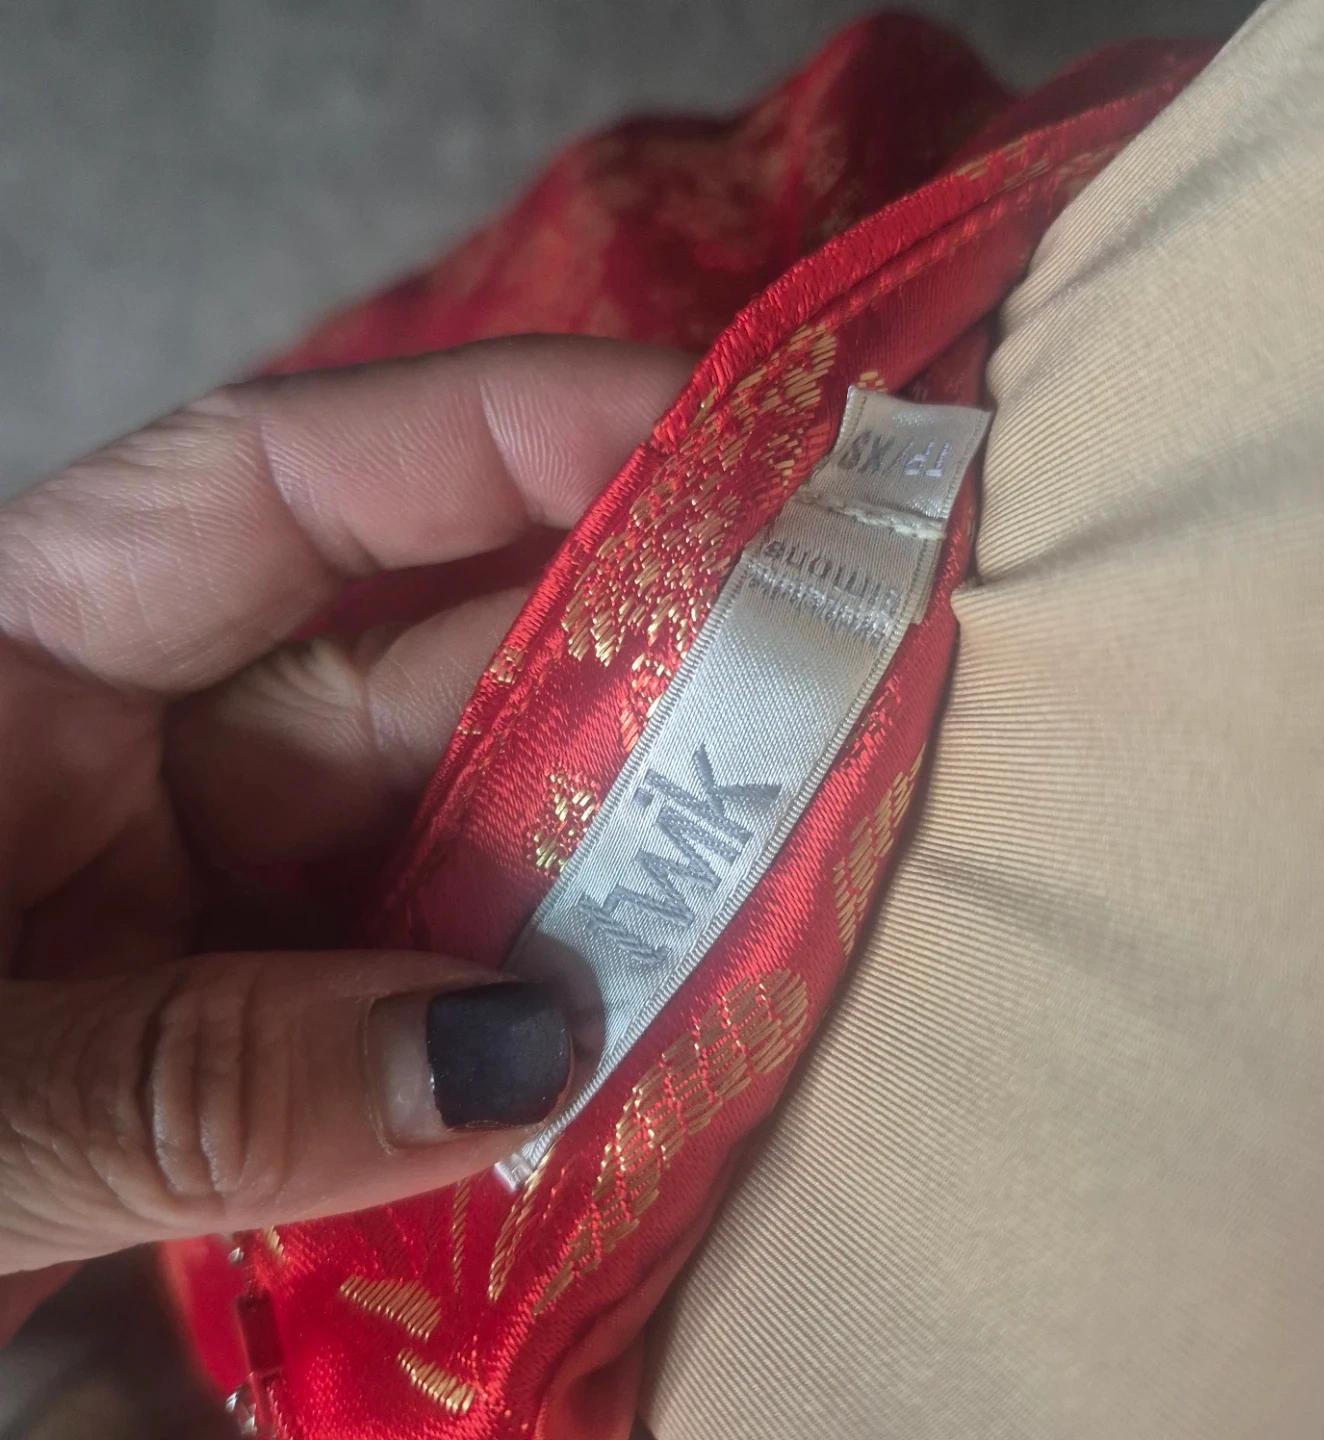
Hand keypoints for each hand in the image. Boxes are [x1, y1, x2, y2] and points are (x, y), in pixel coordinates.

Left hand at [0, 336, 690, 1338]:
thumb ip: (196, 1082)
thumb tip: (518, 1059)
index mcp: (27, 651)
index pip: (290, 484)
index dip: (513, 433)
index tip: (716, 428)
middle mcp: (155, 750)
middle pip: (434, 674)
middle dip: (628, 681)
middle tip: (824, 685)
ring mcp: (235, 896)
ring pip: (472, 845)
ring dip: (612, 880)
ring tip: (766, 891)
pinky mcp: (281, 1034)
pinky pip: (447, 1002)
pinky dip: (543, 1032)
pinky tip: (646, 1049)